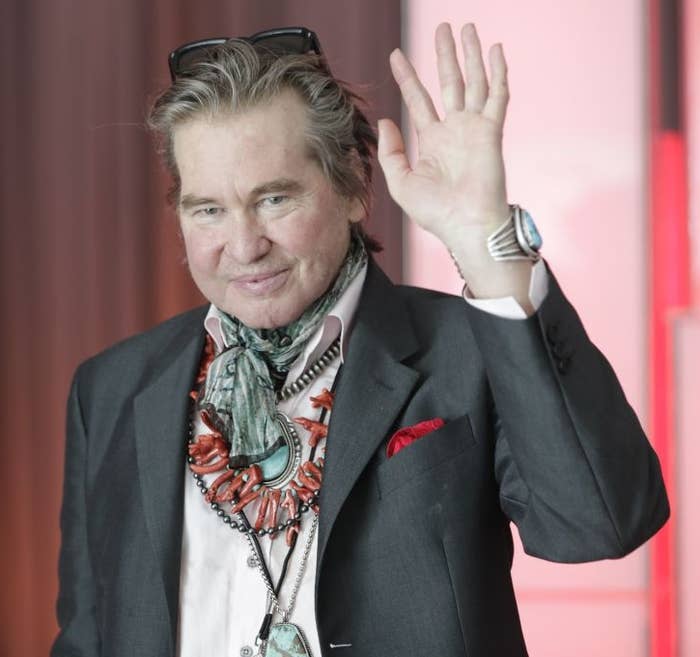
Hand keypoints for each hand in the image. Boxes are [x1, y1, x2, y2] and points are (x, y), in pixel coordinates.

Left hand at [377, 23, 509, 251]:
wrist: (465, 226)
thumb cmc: (436, 213)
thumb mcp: (400, 183)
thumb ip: (390, 152)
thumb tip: (385, 121)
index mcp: (433, 141)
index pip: (419, 100)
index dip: (408, 77)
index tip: (397, 55)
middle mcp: (454, 130)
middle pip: (448, 83)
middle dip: (444, 55)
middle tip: (442, 27)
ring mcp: (474, 129)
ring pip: (473, 82)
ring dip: (470, 55)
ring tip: (466, 28)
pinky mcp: (492, 132)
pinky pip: (497, 96)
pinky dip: (497, 72)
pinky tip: (495, 50)